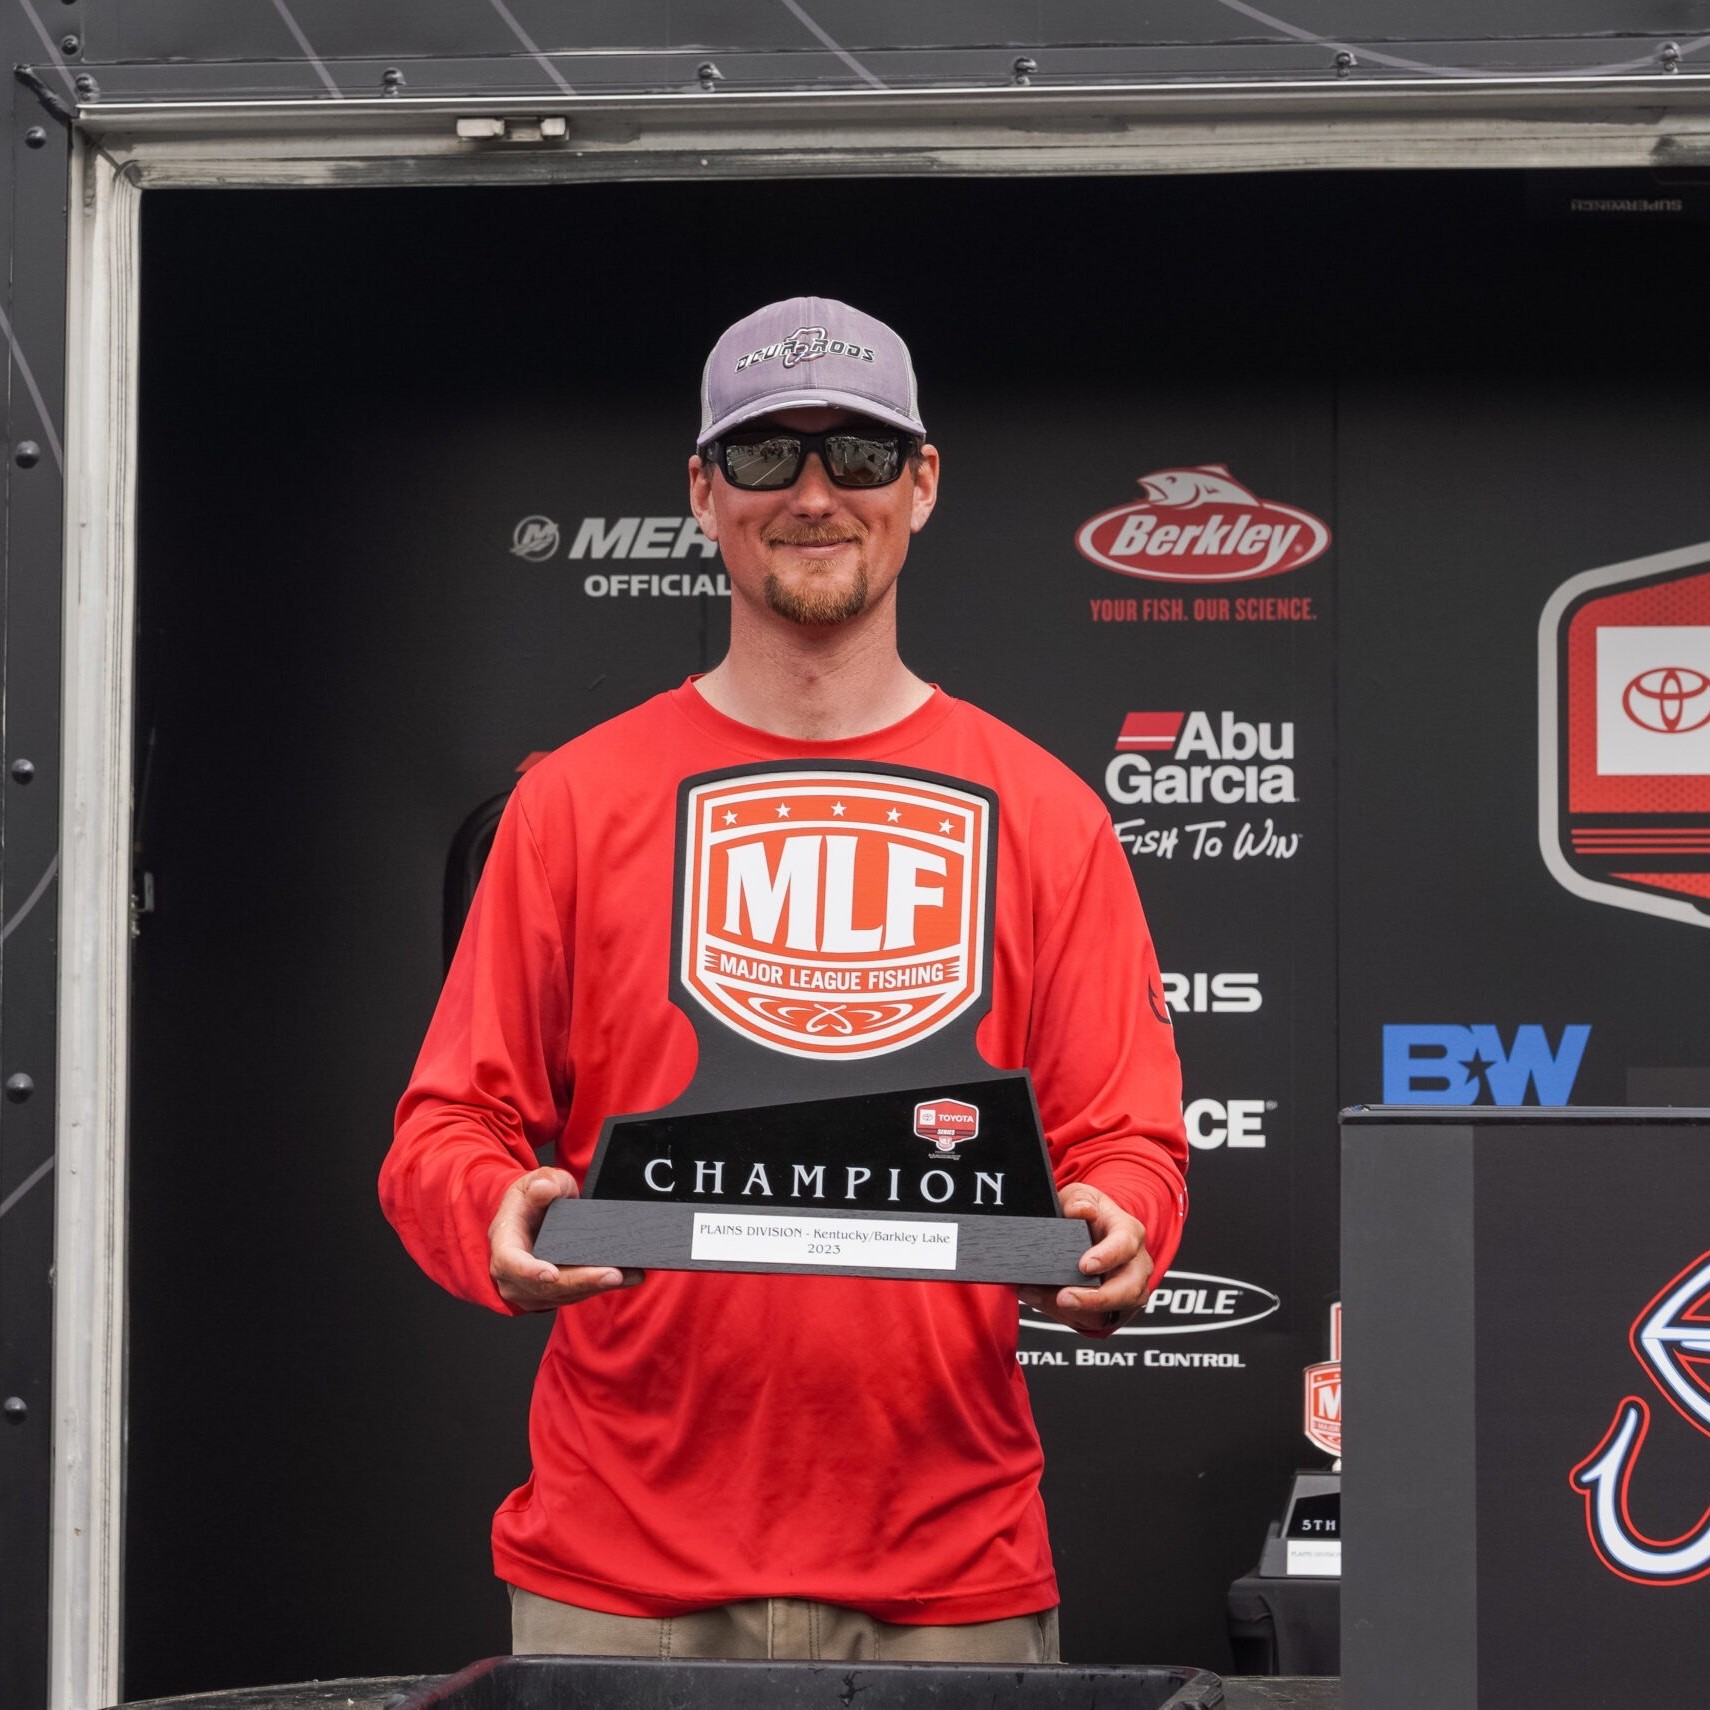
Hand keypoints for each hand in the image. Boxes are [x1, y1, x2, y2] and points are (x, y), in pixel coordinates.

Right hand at [488, 1167, 644, 1310]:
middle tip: (613, 1274)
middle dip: (582, 1281)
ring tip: (629, 1274)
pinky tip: (626, 1277)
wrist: (531, 1216)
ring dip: (597, 1287)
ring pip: (565, 1294)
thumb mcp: (535, 1181)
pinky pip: (575, 1295)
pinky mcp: (550, 1295)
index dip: (530, 1271)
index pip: (511, 1262)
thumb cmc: (531, 1200)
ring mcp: (530, 1289)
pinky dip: (599, 1286)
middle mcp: (512, 1274)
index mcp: (505, 1242)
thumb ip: (543, 1182)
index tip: (551, 1274)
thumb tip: (545, 1189)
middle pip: (547, 1286)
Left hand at [1017, 1184, 1152, 1337]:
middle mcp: (1136, 1265)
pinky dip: (1069, 1316)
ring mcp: (1129, 1290)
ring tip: (1042, 1299)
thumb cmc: (1089, 1213)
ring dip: (1076, 1311)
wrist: (1092, 1231)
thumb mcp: (1081, 1196)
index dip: (1107, 1257)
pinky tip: (1045, 1303)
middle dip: (1095, 1298)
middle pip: (1129, 1290)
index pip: (1125, 1246)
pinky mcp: (1116, 1310)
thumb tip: (1081, 1210)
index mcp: (1129, 1232)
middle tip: (1064, 1297)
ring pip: (1112, 1311)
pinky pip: (1096, 1321)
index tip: (1084, 1266)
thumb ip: (1079, 1200)